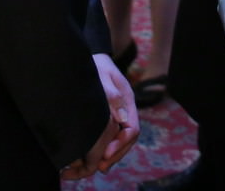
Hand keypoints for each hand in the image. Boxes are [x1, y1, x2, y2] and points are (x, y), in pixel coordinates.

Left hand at [62, 54, 138, 178]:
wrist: (92, 57)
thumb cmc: (96, 64)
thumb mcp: (102, 75)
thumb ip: (112, 94)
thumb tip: (121, 118)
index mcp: (128, 101)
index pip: (132, 129)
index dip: (120, 144)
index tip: (106, 153)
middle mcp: (126, 110)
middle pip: (127, 139)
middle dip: (115, 154)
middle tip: (100, 166)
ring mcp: (119, 114)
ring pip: (120, 140)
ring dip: (110, 154)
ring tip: (97, 167)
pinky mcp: (109, 116)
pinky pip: (111, 136)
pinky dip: (105, 148)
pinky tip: (94, 158)